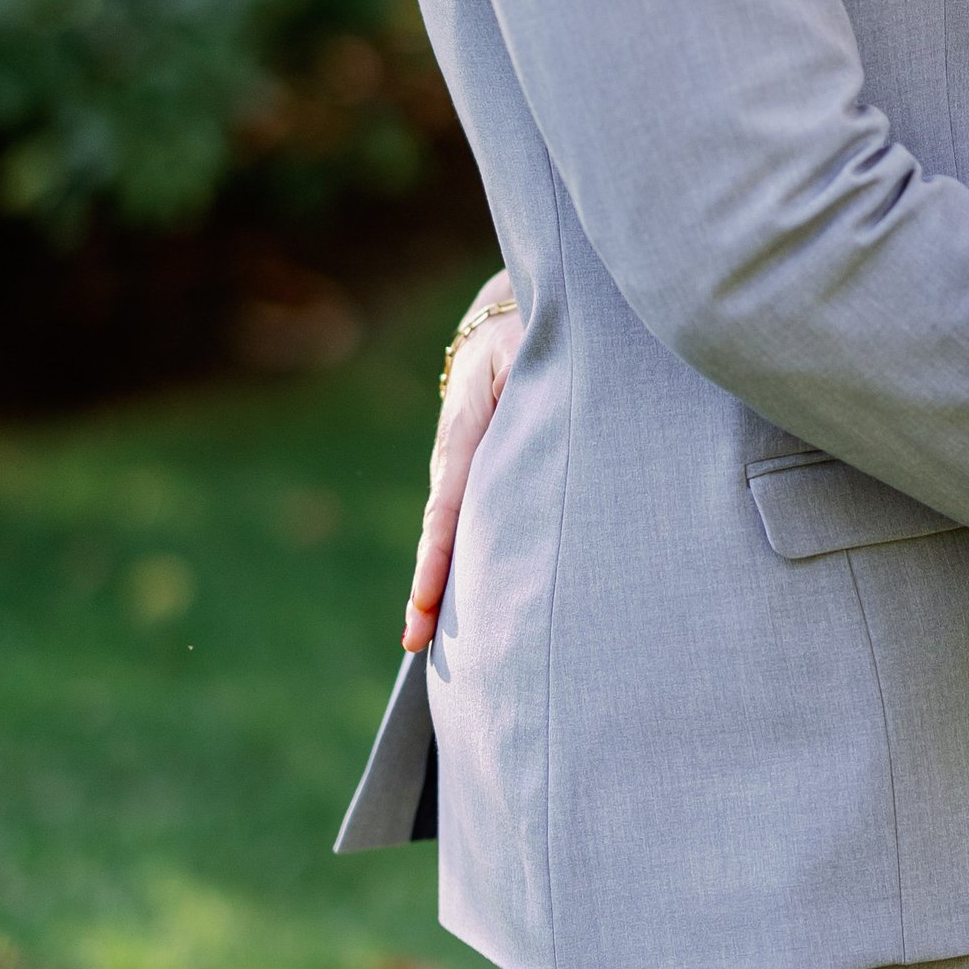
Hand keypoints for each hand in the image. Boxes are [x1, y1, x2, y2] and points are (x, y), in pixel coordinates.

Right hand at [403, 283, 519, 650]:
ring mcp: (459, 471)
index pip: (449, 501)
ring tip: (421, 643)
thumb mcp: (533, 344)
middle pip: (438, 532)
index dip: (439, 553)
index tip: (428, 598)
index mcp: (464, 430)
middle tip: (416, 641)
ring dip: (435, 587)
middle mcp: (453, 457)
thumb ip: (536, 374)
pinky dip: (451, 568)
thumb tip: (552, 405)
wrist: (502, 324)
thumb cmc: (529, 334)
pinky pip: (459, 528)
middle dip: (427, 588)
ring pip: (446, 536)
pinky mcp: (471, 479)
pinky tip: (451, 610)